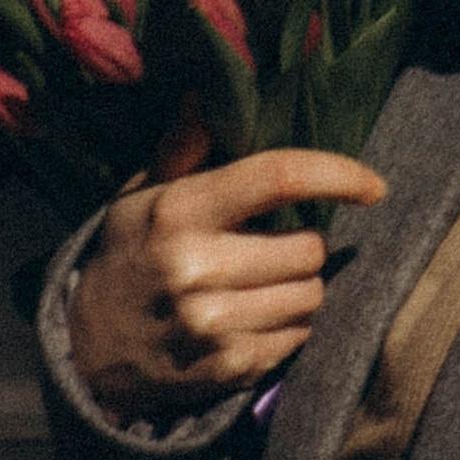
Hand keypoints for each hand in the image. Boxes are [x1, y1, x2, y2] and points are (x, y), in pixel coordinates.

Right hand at [64, 150, 385, 416]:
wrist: (87, 346)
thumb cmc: (130, 253)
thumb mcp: (142, 195)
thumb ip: (184, 147)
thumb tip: (208, 91)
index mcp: (180, 212)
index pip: (279, 178)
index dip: (337, 175)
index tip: (372, 184)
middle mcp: (196, 268)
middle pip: (309, 248)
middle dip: (304, 244)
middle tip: (272, 246)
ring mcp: (212, 323)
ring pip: (311, 294)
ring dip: (299, 286)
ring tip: (260, 282)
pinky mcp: (228, 367)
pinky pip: (298, 337)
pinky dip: (287, 325)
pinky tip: (251, 316)